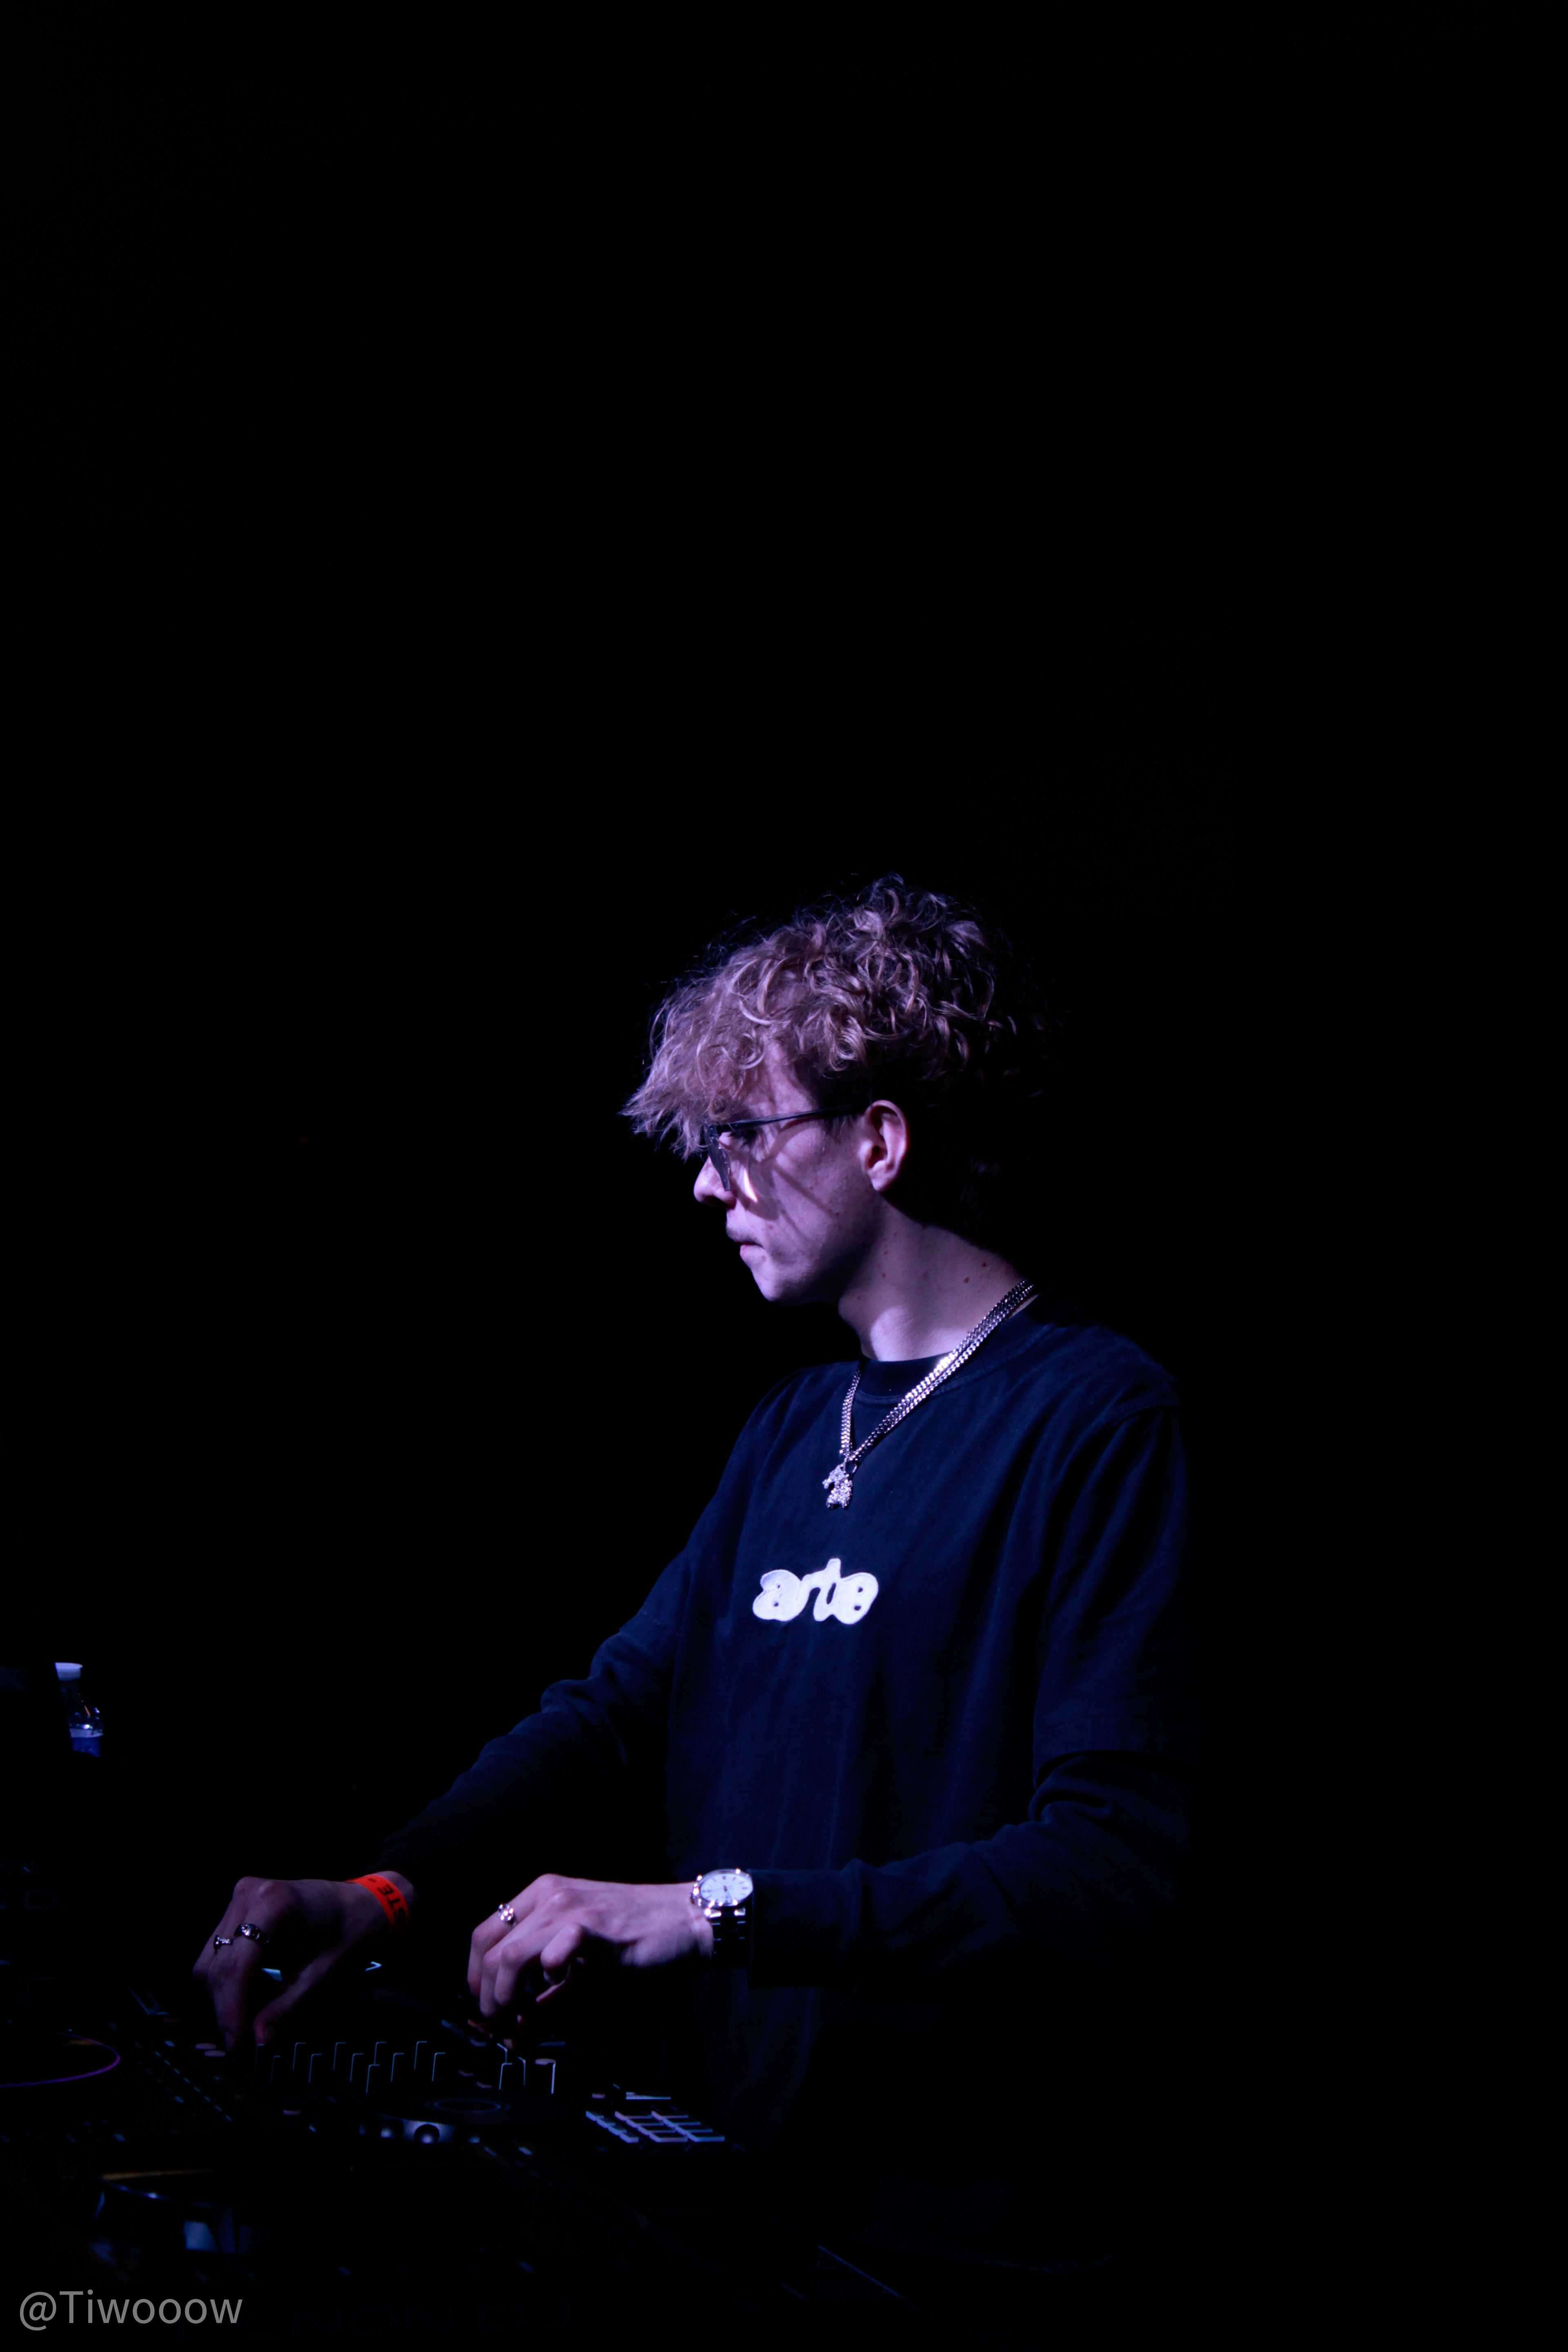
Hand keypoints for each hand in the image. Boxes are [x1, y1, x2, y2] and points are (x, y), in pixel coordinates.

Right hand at [193, 1873, 411, 2048]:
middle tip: (247, 2038)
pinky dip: (232, 1979)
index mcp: (272, 1903)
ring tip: (258, 2011)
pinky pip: (219, 1953)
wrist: (365, 1904)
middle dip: (228, 2006)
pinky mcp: (239, 1909)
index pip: (235, 1965)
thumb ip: (286, 2009)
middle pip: (216, 1966)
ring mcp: (241, 1898)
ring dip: (227, 1994)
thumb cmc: (351, 1933)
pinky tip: (257, 1991)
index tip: (235, 2044)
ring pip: (210, 1962)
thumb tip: (257, 2042)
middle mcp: (248, 1895)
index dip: (231, 2009)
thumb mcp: (323, 1975)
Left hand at [467, 1876, 712, 2020]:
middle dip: (487, 1996)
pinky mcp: (593, 1926)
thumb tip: (511, 2038)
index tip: (487, 2010)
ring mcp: (569, 1907)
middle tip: (501, 2022)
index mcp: (541, 1895)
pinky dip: (545, 1980)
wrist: (684, 1922)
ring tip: (521, 2016)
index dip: (476, 1979)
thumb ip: (544, 2004)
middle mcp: (548, 1894)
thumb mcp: (580, 1974)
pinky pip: (551, 1952)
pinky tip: (560, 1985)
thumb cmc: (634, 1942)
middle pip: (488, 1948)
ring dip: (507, 1997)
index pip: (482, 1935)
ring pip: (510, 1954)